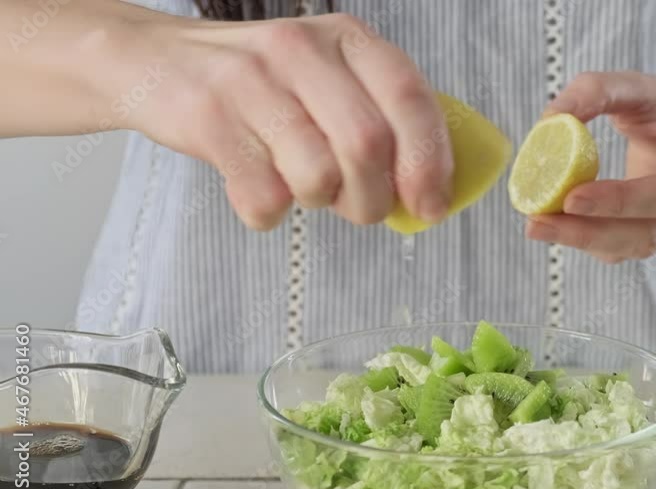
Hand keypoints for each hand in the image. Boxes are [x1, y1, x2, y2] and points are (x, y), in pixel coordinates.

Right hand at [110, 13, 452, 229]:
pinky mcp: (208, 117)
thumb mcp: (329, 80)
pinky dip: (267, 212)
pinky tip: (258, 186)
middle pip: (367, 145)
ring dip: (320, 204)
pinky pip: (264, 197)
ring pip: (318, 175)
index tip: (431, 205)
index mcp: (347, 39)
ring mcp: (251, 79)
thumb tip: (428, 193)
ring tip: (302, 186)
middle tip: (361, 209)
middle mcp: (302, 49)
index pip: (410, 96)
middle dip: (374, 198)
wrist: (154, 61)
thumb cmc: (261, 85)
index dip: (429, 161)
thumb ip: (380, 121)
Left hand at [526, 72, 655, 262]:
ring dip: (583, 242)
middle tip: (537, 223)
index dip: (619, 201)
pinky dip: (588, 240)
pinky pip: (624, 249)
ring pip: (634, 248)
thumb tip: (550, 120)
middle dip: (589, 232)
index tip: (569, 198)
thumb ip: (597, 90)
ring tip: (538, 225)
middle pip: (649, 234)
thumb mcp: (642, 86)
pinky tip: (559, 224)